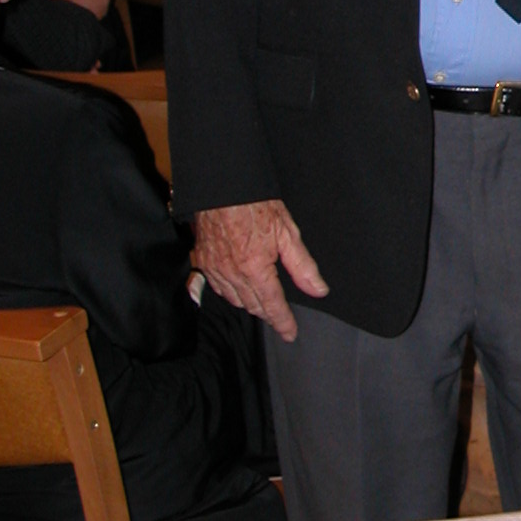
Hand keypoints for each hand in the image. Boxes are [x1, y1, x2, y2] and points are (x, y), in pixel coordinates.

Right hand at [192, 199, 328, 341]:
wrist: (223, 187)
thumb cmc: (255, 205)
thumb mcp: (287, 233)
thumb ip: (303, 266)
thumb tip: (318, 289)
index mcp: (255, 268)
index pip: (272, 305)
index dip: (283, 322)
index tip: (290, 333)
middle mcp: (232, 273)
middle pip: (253, 305)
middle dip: (268, 313)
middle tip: (280, 317)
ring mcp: (214, 269)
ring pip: (234, 300)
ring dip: (250, 303)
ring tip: (263, 302)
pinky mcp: (202, 261)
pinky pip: (217, 287)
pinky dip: (231, 292)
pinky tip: (240, 287)